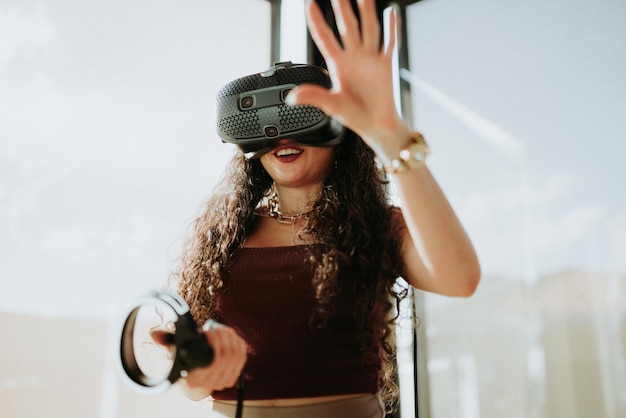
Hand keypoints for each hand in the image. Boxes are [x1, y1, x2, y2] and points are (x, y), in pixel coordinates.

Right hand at [152, 321, 246, 399]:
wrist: (194, 382)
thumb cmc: (183, 362)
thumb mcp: (174, 353)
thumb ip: (166, 342)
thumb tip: (154, 334)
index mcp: (194, 379)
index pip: (213, 359)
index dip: (213, 340)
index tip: (206, 328)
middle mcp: (210, 384)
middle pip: (227, 354)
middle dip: (222, 334)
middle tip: (213, 325)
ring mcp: (223, 381)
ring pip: (235, 354)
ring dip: (229, 336)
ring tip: (219, 328)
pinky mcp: (233, 377)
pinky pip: (241, 356)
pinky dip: (237, 343)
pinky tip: (228, 336)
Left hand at [287, 0, 410, 157]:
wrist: (377, 127)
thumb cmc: (355, 117)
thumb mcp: (331, 106)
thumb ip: (313, 97)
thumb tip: (291, 97)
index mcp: (338, 66)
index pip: (325, 38)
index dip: (317, 22)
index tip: (309, 5)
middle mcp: (354, 58)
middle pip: (347, 27)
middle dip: (342, 8)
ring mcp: (370, 59)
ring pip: (368, 28)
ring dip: (366, 11)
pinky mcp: (386, 64)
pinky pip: (389, 42)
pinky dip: (392, 27)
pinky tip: (391, 11)